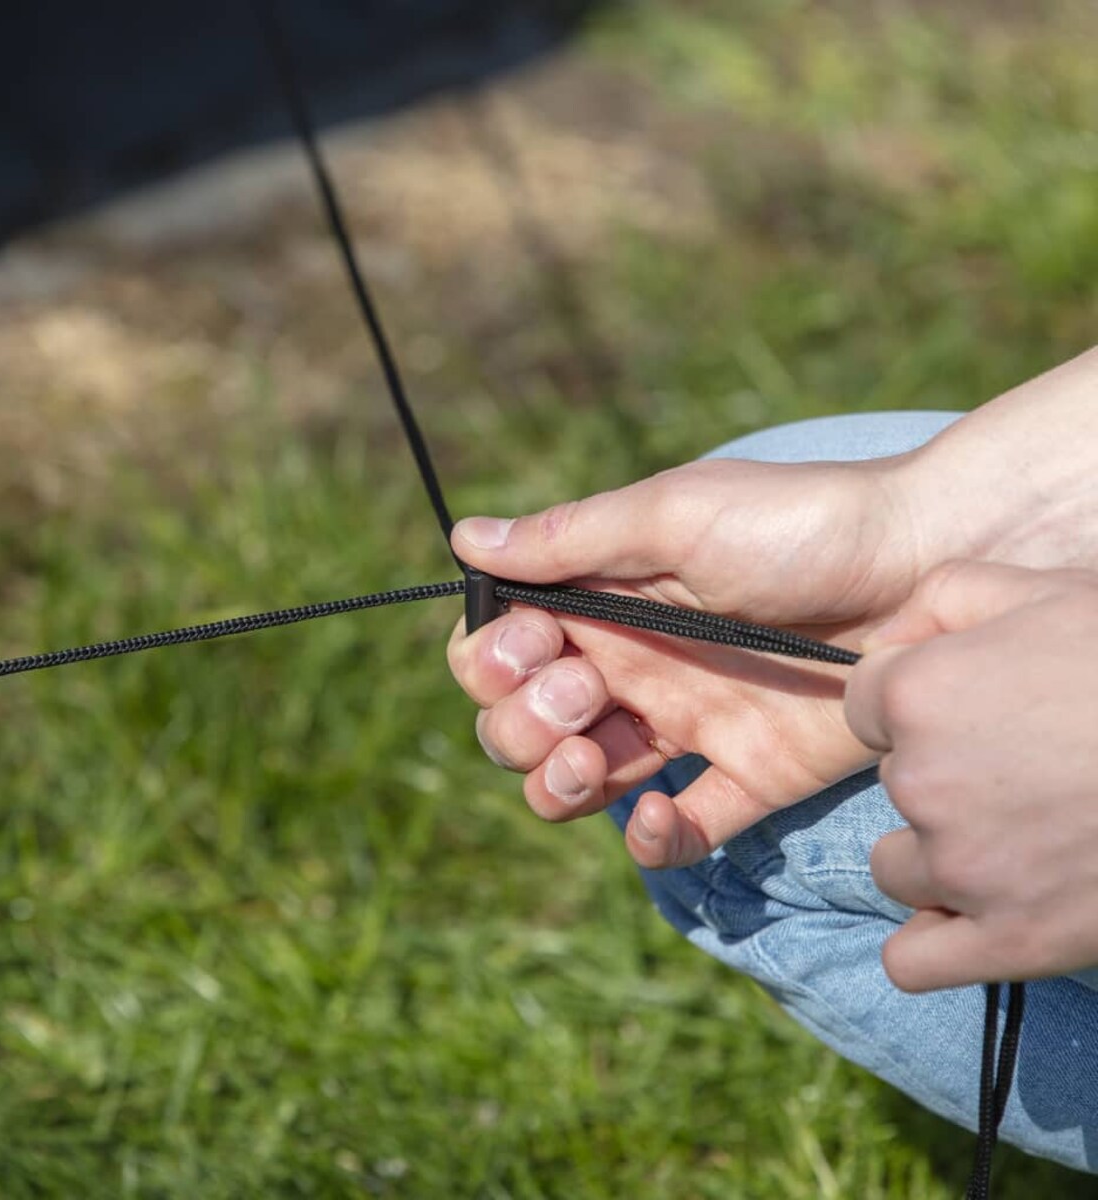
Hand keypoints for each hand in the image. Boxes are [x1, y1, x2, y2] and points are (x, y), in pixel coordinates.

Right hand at [448, 453, 916, 868]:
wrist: (923, 563)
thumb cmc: (794, 522)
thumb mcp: (669, 516)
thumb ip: (568, 540)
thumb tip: (462, 537)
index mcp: (599, 602)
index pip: (501, 651)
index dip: (492, 663)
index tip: (531, 648)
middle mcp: (628, 667)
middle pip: (523, 727)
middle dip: (521, 725)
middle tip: (580, 695)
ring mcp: (682, 725)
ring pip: (580, 784)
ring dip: (558, 785)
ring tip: (594, 761)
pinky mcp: (743, 775)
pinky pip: (680, 829)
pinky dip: (654, 840)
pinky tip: (659, 813)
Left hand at [845, 561, 1097, 990]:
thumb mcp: (1044, 588)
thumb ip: (944, 597)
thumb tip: (889, 638)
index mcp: (917, 695)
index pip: (864, 706)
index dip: (917, 702)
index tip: (975, 705)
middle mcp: (922, 783)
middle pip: (892, 783)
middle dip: (941, 772)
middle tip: (1027, 765)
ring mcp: (966, 870)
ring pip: (897, 868)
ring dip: (939, 854)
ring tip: (1019, 836)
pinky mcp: (1015, 942)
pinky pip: (914, 962)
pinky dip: (933, 943)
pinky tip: (974, 915)